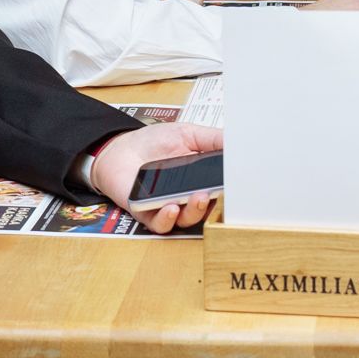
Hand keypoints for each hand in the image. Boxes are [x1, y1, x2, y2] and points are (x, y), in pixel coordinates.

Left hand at [90, 122, 225, 233]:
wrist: (120, 147)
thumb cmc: (154, 142)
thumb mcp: (188, 133)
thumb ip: (213, 139)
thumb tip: (237, 141)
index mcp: (200, 179)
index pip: (220, 189)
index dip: (230, 190)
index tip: (238, 185)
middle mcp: (187, 196)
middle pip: (207, 208)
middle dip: (215, 203)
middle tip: (218, 192)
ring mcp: (168, 206)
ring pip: (187, 219)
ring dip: (195, 212)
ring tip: (198, 199)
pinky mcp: (147, 214)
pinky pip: (160, 224)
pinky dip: (167, 218)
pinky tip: (172, 208)